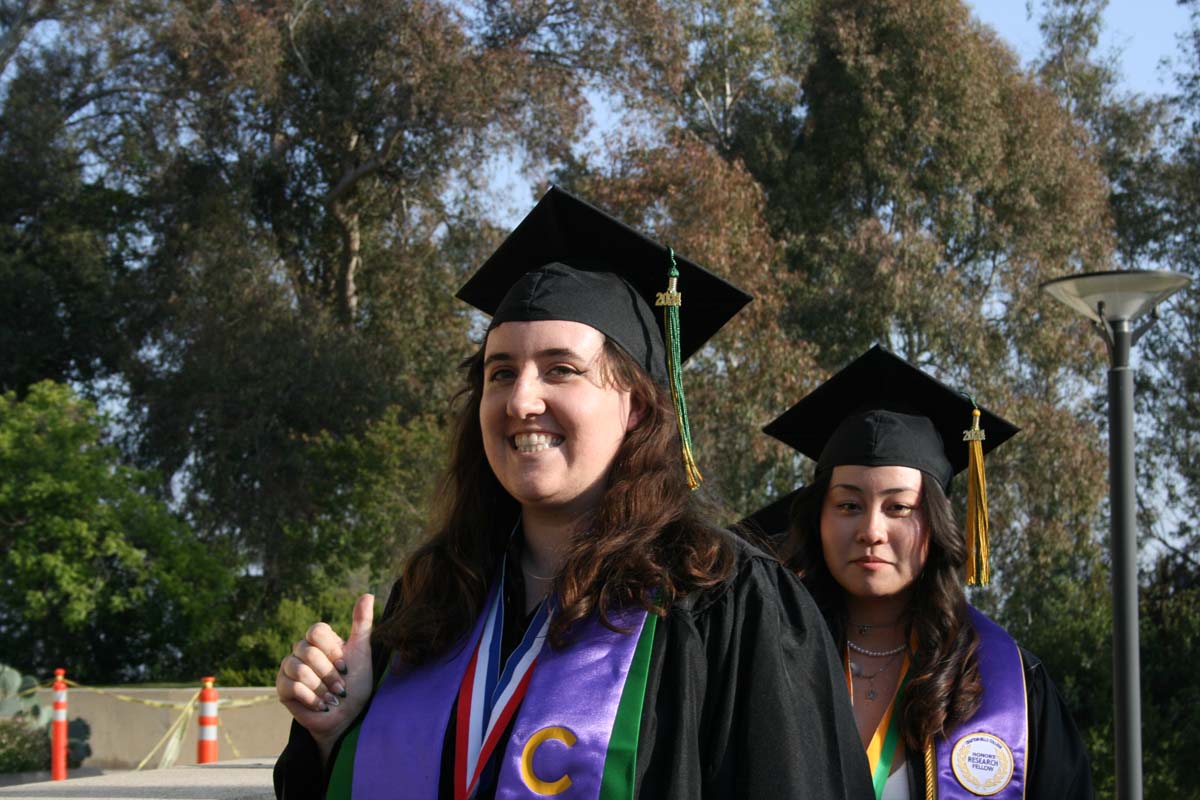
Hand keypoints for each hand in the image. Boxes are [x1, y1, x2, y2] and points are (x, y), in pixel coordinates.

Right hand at [276, 593, 374, 750]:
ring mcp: (289, 668)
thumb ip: (362, 624)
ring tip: (332, 698)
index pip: (316, 631)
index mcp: (320, 640)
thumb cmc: (357, 684)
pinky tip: (321, 705)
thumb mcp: (362, 652)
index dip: (331, 650)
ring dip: (320, 687)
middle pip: (307, 651)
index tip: (345, 666)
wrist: (348, 716)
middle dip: (328, 673)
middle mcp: (302, 651)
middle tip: (341, 687)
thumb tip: (367, 594)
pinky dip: (311, 698)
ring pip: (298, 669)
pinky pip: (291, 686)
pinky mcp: (282, 688)